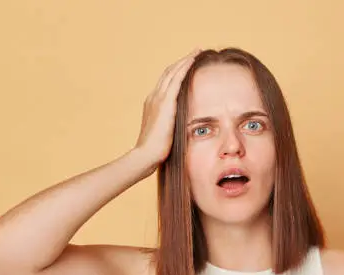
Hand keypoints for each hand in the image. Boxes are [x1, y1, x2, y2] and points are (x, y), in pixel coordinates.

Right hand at [135, 47, 200, 166]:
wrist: (146, 155)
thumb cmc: (156, 151)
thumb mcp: (165, 134)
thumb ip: (172, 126)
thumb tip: (182, 129)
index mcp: (152, 103)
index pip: (166, 82)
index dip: (177, 71)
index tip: (188, 64)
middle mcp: (153, 97)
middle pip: (169, 72)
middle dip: (182, 61)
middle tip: (195, 51)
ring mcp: (158, 98)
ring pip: (172, 72)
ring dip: (185, 60)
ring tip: (197, 51)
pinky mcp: (165, 102)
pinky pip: (176, 79)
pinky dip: (184, 67)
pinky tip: (193, 59)